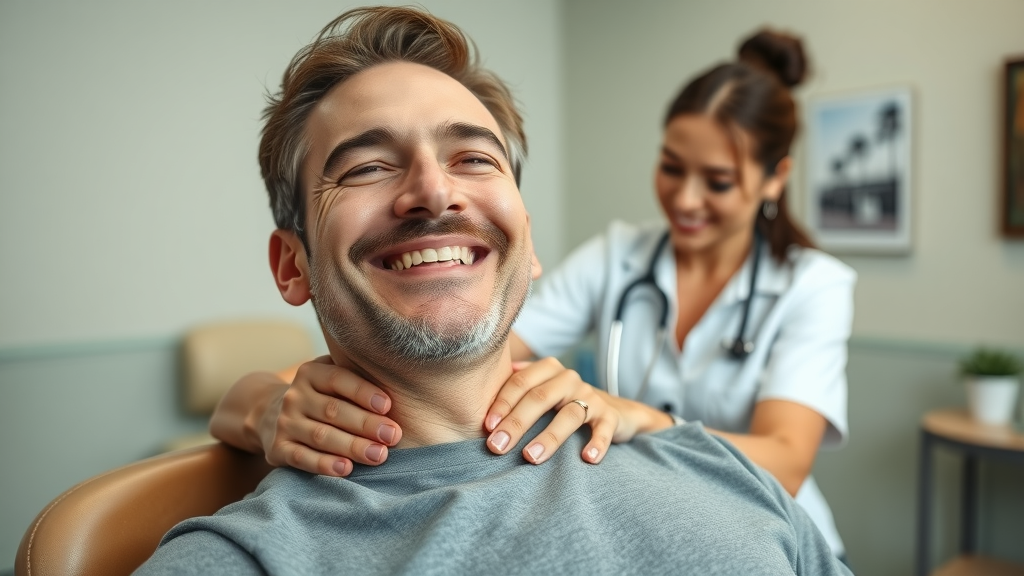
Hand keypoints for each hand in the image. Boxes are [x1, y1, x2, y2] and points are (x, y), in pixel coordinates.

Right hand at [259, 356, 402, 475]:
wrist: (270, 414)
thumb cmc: (321, 396)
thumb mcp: (331, 378)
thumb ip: (358, 376)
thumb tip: (404, 382)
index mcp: (311, 372)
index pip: (338, 379)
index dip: (363, 392)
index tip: (388, 405)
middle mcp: (295, 396)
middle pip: (333, 411)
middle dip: (366, 424)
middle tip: (393, 436)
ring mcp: (284, 423)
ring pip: (321, 436)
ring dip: (352, 446)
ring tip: (379, 455)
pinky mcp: (278, 449)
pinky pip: (302, 458)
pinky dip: (324, 464)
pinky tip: (346, 469)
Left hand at [483, 357, 672, 463]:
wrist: (609, 410)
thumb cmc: (559, 403)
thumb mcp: (536, 390)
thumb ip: (510, 389)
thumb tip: (468, 399)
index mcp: (547, 370)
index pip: (519, 383)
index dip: (501, 404)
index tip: (486, 428)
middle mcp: (569, 379)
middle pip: (540, 398)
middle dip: (516, 423)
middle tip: (497, 447)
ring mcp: (591, 397)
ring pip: (569, 414)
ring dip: (549, 437)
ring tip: (531, 458)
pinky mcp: (609, 416)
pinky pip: (604, 428)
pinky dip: (597, 442)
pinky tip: (587, 458)